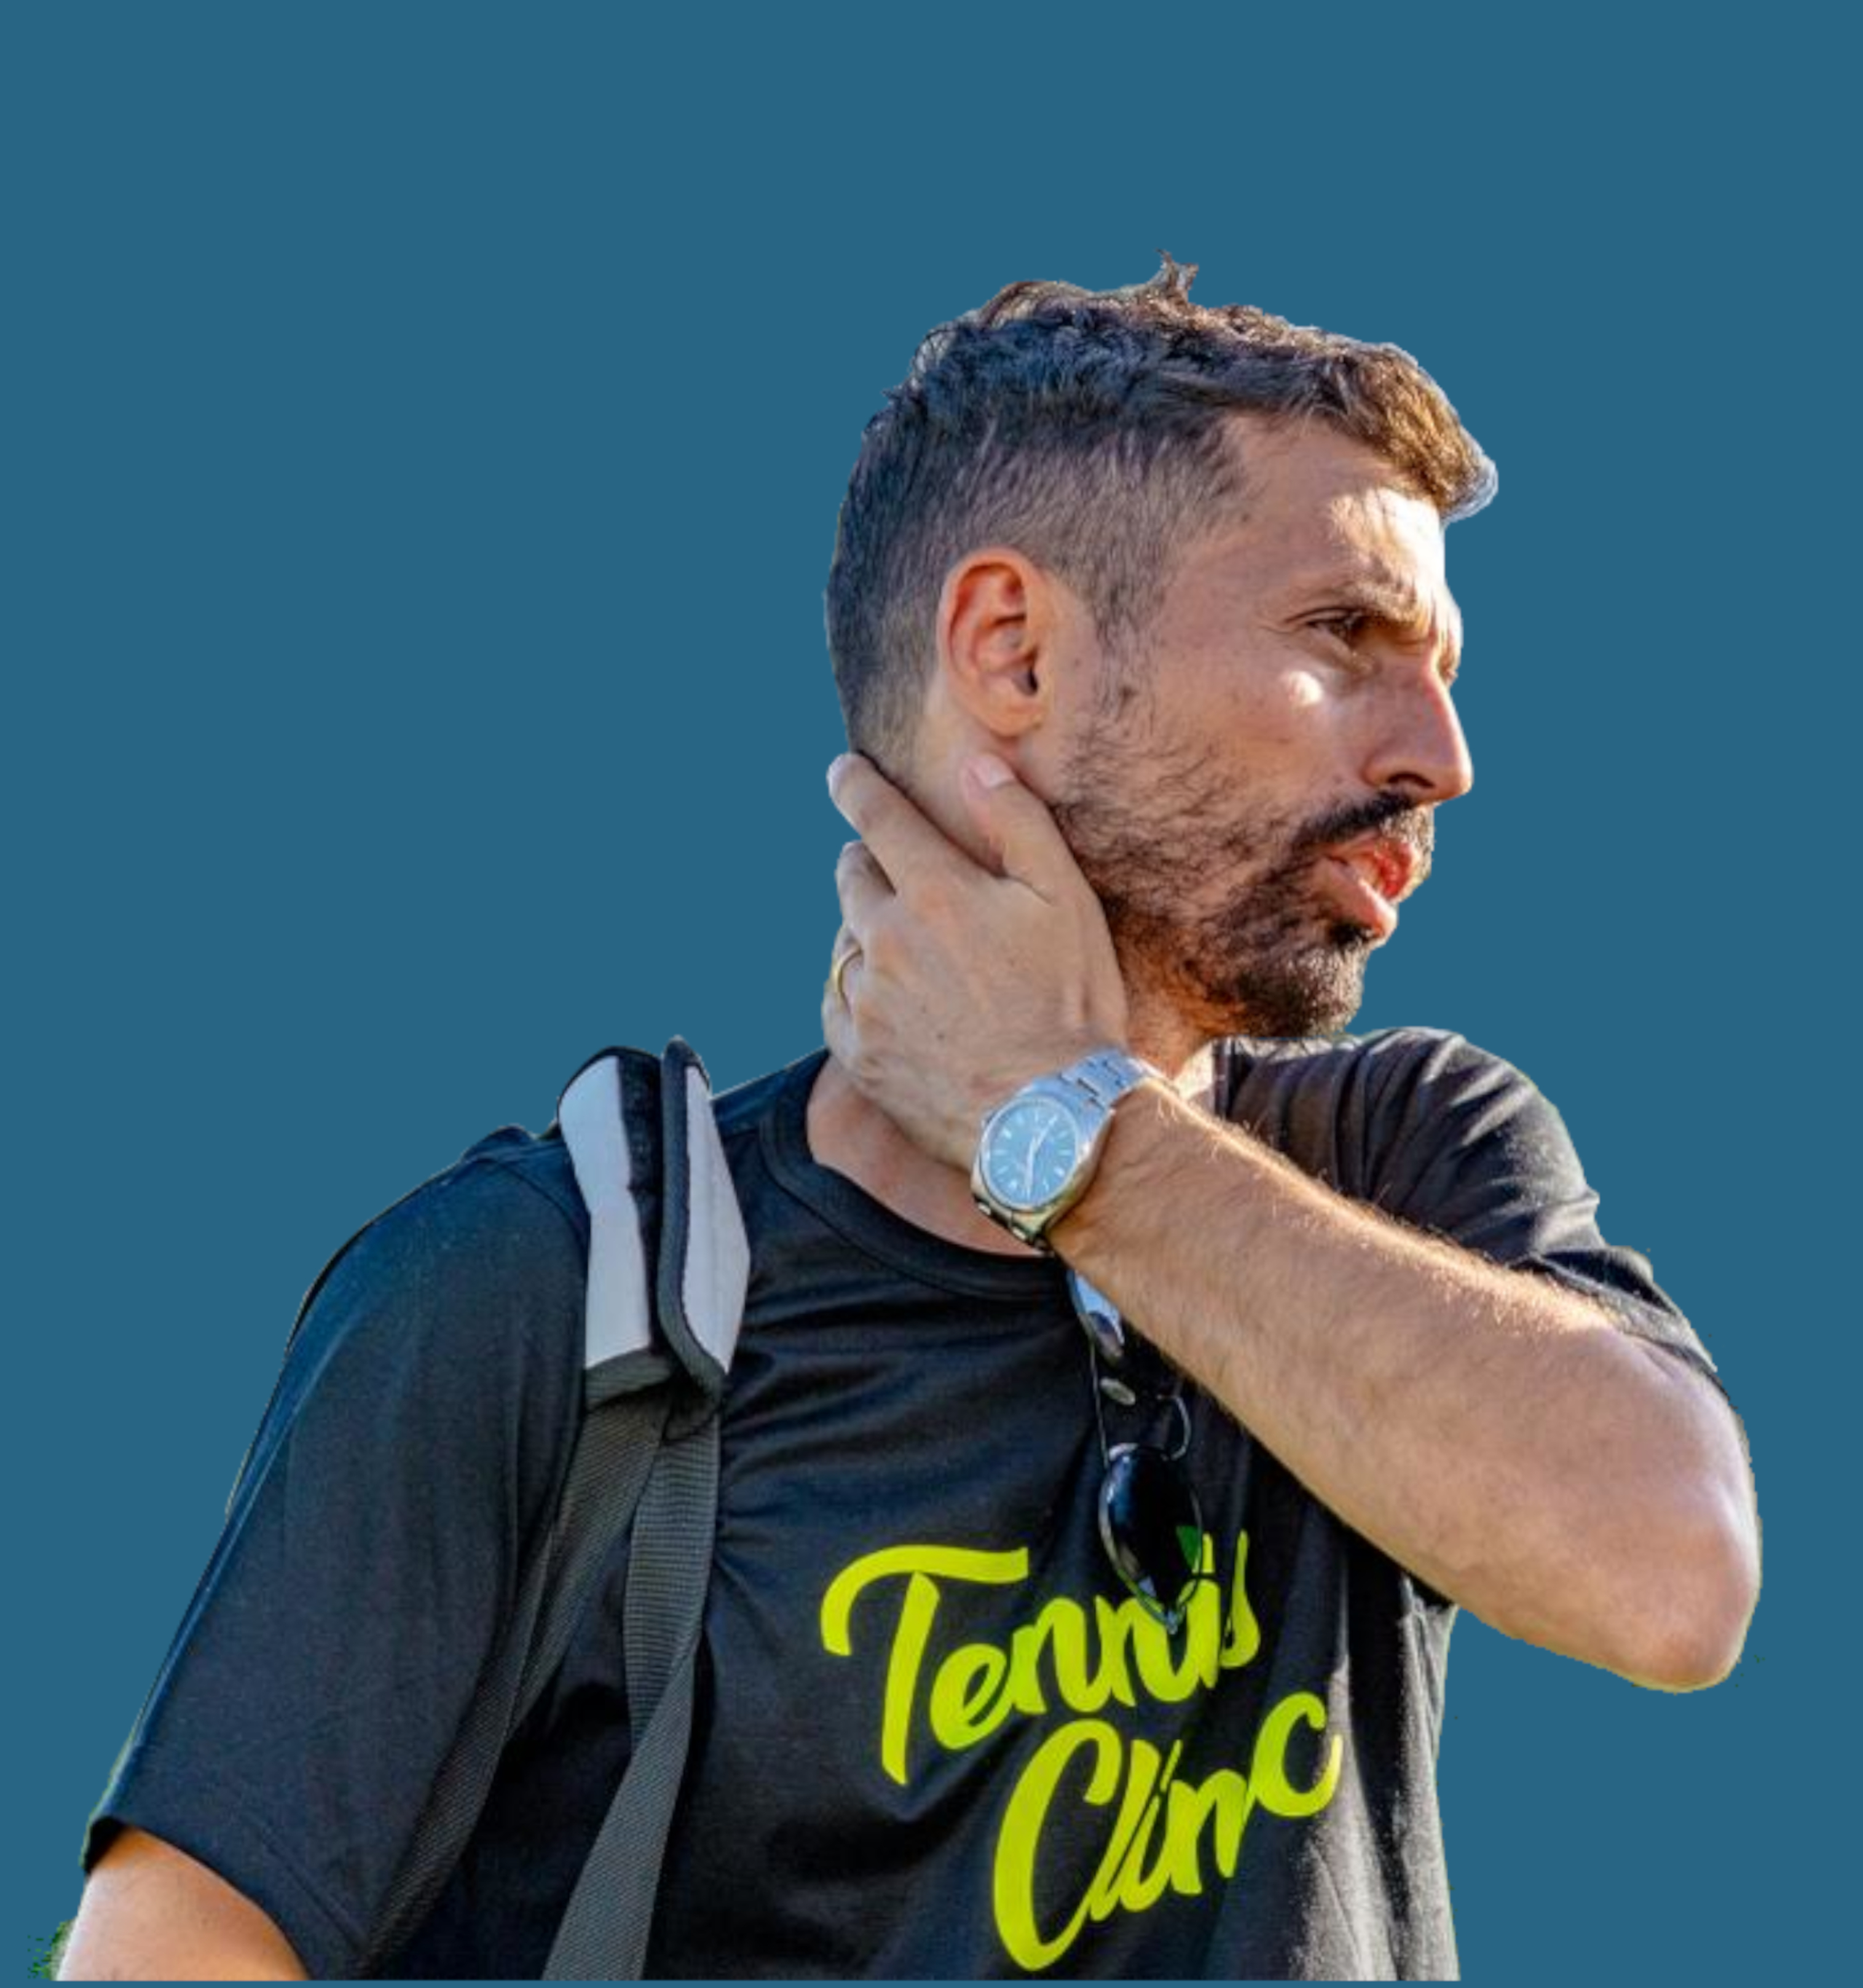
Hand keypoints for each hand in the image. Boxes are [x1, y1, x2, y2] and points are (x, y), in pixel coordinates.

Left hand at [821, 750, 1130, 1172]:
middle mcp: (886, 940)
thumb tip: (978, 764)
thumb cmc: (1071, 1006)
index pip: (876, 818)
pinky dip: (858, 988)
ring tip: (916, 951)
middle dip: (869, 862)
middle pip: (852, 876)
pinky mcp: (858, 1054)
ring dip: (868, 930)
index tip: (841, 772)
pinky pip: (838, 1000)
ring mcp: (866, 1001)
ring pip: (846, 939)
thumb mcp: (1066, 901)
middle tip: (898, 873)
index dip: (856, 787)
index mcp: (935, 892)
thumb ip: (1019, 823)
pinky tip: (894, 999)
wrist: (1053, 1123)